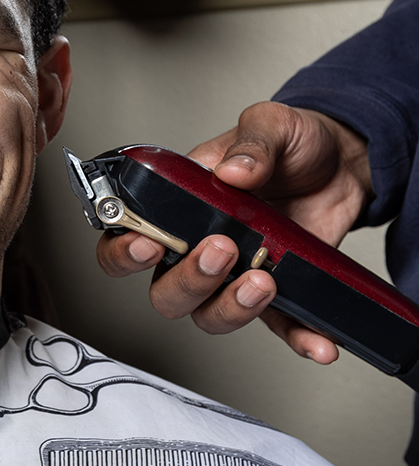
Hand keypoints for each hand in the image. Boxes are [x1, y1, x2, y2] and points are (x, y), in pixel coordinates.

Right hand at [96, 102, 372, 363]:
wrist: (340, 164)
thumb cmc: (290, 145)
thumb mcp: (272, 125)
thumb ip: (252, 142)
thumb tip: (234, 170)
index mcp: (177, 207)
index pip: (125, 240)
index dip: (125, 252)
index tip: (148, 244)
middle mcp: (197, 249)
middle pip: (165, 291)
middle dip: (187, 280)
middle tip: (220, 249)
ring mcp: (235, 277)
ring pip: (210, 315)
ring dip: (231, 308)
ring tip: (264, 280)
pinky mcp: (277, 296)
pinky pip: (280, 329)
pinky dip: (299, 339)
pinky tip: (318, 339)